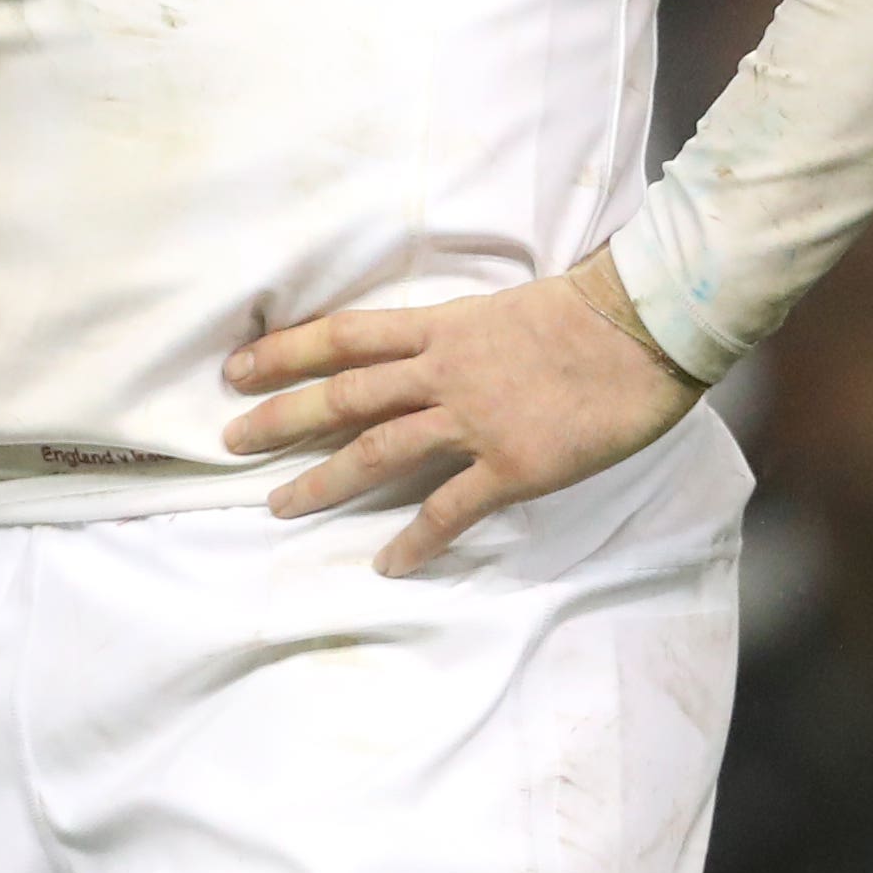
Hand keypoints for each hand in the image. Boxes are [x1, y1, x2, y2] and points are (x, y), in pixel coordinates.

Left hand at [223, 257, 699, 576]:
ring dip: (323, 482)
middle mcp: (441, 371)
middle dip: (279, 419)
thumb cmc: (586, 313)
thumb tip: (429, 351)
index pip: (342, 336)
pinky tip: (389, 563)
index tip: (236, 369)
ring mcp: (473, 419)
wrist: (643, 328)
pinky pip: (451, 509)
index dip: (284, 353)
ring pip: (378, 452)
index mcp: (439, 327)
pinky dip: (417, 540)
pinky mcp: (512, 464)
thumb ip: (457, 335)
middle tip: (229, 442)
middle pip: (342, 396)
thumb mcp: (502, 309)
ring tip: (278, 506)